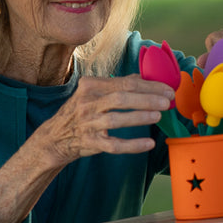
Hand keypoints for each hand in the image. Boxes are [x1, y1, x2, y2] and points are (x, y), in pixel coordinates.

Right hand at [34, 75, 172, 166]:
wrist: (55, 137)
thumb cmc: (80, 112)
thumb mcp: (93, 93)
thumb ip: (117, 84)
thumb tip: (144, 77)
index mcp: (90, 86)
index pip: (124, 83)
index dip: (149, 86)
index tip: (168, 89)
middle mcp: (87, 103)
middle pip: (121, 98)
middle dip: (148, 99)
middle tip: (167, 102)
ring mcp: (87, 123)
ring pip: (116, 120)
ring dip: (140, 117)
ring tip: (159, 116)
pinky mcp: (89, 142)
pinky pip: (114, 145)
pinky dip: (133, 145)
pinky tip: (149, 143)